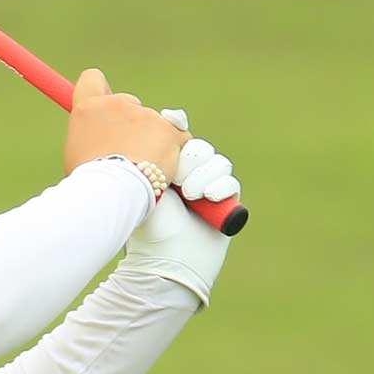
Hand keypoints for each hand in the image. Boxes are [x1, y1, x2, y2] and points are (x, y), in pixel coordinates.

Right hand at [63, 68, 187, 175]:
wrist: (112, 193)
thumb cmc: (88, 182)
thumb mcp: (76, 154)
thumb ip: (89, 136)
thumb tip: (98, 137)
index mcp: (88, 109)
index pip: (92, 78)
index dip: (101, 91)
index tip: (106, 106)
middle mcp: (116, 104)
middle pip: (128, 102)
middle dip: (131, 123)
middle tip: (127, 152)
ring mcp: (144, 114)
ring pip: (153, 122)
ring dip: (151, 140)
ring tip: (141, 167)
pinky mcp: (168, 129)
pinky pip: (178, 136)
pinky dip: (173, 149)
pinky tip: (162, 167)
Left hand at [121, 109, 234, 306]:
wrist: (164, 258)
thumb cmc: (146, 224)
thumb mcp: (142, 184)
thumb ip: (146, 153)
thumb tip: (161, 115)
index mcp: (163, 167)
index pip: (176, 135)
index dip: (176, 125)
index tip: (172, 121)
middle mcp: (185, 175)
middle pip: (199, 146)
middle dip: (190, 157)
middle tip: (177, 177)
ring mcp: (207, 188)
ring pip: (217, 162)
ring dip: (203, 175)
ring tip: (189, 193)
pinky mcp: (225, 203)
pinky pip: (231, 182)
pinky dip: (220, 186)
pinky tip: (206, 196)